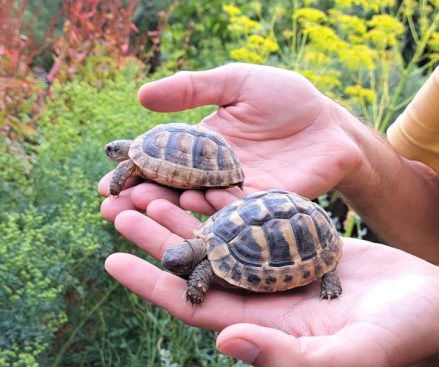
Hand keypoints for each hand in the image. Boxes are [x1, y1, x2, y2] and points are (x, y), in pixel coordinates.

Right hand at [100, 63, 367, 221]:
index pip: (159, 166)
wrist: (332, 125)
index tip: (105, 183)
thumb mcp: (235, 83)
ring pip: (197, 208)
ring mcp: (238, 198)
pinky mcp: (265, 209)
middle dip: (140, 201)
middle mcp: (213, 181)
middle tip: (110, 209)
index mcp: (200, 152)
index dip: (133, 174)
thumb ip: (192, 89)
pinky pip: (236, 211)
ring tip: (144, 209)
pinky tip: (192, 206)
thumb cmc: (286, 100)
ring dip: (169, 211)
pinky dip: (214, 209)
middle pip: (170, 194)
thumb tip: (142, 95)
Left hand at [106, 199, 438, 366]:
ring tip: (153, 186)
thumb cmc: (401, 342)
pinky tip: (208, 177)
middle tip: (118, 207)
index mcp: (265, 327)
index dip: (153, 283)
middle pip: (199, 265)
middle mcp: (265, 299)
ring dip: (188, 214)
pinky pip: (257, 219)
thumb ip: (290, 359)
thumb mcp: (349, 356)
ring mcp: (283, 271)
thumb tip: (224, 341)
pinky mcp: (304, 246)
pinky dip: (232, 199)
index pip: (195, 304)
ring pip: (223, 239)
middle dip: (158, 239)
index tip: (111, 260)